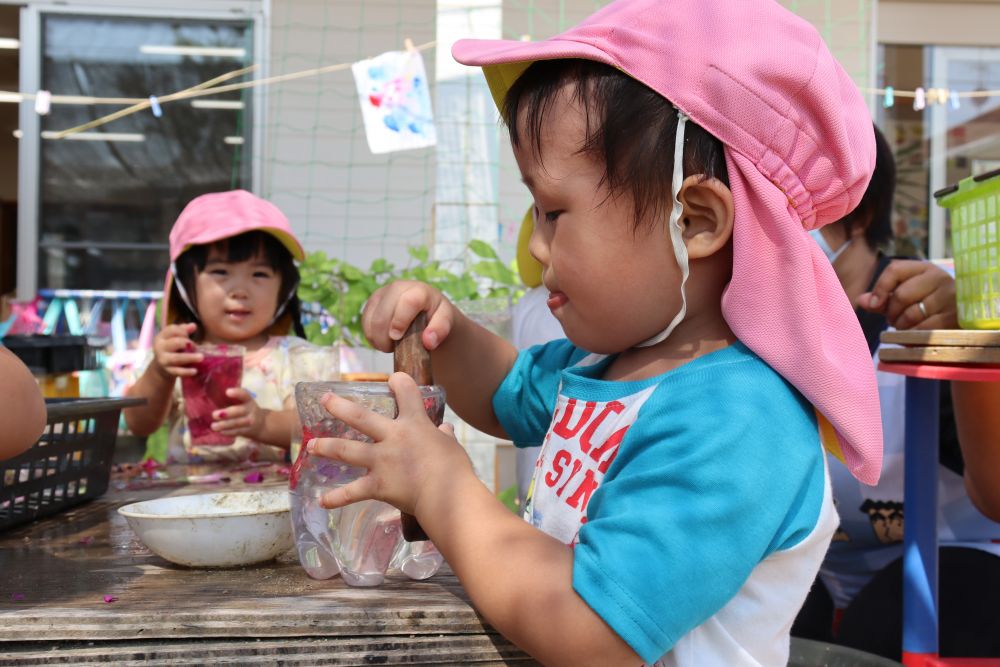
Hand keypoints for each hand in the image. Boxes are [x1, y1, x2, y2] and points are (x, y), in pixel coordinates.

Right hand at [151, 323, 202, 377]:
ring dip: (189, 357)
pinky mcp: (168, 371)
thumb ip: (183, 330)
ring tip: (201, 357)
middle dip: (187, 343)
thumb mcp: (175, 338)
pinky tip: (195, 371)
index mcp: (161, 337)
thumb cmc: (172, 348)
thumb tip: (193, 325)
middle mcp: (160, 348)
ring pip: (176, 358)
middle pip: (175, 343)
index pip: (172, 330)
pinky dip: (186, 371)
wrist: (161, 367)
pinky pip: (177, 371)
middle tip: (196, 347)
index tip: (188, 335)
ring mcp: (163, 360)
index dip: (183, 331)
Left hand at [211, 388, 265, 438]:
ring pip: (237, 423)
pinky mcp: (247, 431)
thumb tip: (212, 396)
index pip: (245, 395)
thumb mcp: (244, 403)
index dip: (237, 393)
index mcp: (248, 400)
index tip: (227, 392)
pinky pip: (237, 432)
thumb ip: (233, 400)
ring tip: (213, 426)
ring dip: (224, 425)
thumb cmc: (246, 410)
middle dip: (227, 413)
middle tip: (214, 414)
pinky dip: (228, 432)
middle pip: (240, 411)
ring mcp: (250, 422)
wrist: (262, 424)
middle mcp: (250, 410)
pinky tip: (220, 431)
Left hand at [309, 373, 472, 515]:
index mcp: (415, 424)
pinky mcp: (377, 485)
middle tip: (324, 399)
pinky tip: (322, 501)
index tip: (392, 379)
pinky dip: (336, 498)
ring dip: (326, 447)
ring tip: (311, 446)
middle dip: (339, 406)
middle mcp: (393, 437)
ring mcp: (382, 461)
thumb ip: (445, 436)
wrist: (448, 494)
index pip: (406, 393)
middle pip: (360, 417)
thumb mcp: (452, 446)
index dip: (399, 383)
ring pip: (346, 450)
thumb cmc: (455, 469)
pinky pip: (352, 492)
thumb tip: (446, 429)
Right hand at [362, 281, 456, 351]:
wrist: (426, 310)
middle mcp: (398, 287)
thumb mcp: (446, 321)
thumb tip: (429, 341)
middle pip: (383, 314)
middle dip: (385, 336)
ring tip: (391, 345)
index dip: (400, 321)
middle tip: (394, 348)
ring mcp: (383, 293)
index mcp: (420, 290)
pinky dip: (371, 336)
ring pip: (371, 320)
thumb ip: (440, 329)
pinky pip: (365, 323)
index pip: (407, 302)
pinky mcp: (372, 302)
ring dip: (378, 339)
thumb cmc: (436, 316)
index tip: (397, 337)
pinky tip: (383, 340)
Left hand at [855, 259, 957, 329]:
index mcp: (923, 268)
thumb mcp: (906, 296)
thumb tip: (861, 300)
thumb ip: (882, 298)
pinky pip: (923, 329)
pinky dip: (912, 335)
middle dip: (891, 312)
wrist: (962, 316)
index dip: (880, 288)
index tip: (874, 304)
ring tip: (904, 326)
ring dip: (900, 325)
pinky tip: (914, 333)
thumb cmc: (927, 303)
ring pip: (911, 314)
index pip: (894, 269)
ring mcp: (949, 297)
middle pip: (901, 295)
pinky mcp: (954, 317)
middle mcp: (939, 278)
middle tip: (892, 320)